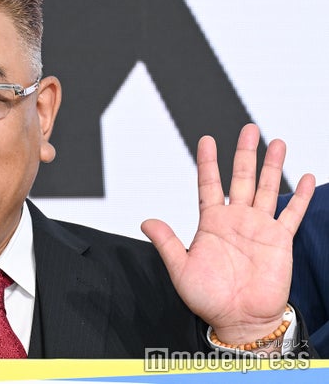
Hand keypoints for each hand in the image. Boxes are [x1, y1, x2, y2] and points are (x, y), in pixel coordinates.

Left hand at [142, 124, 314, 344]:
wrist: (239, 320)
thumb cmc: (208, 298)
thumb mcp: (181, 269)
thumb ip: (167, 242)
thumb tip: (145, 221)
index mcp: (211, 223)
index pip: (209, 184)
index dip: (208, 162)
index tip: (207, 140)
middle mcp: (236, 220)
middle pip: (241, 178)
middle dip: (245, 153)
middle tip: (249, 128)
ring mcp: (259, 228)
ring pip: (267, 188)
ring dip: (272, 166)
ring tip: (277, 142)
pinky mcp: (279, 241)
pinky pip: (290, 214)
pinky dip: (298, 196)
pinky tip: (303, 176)